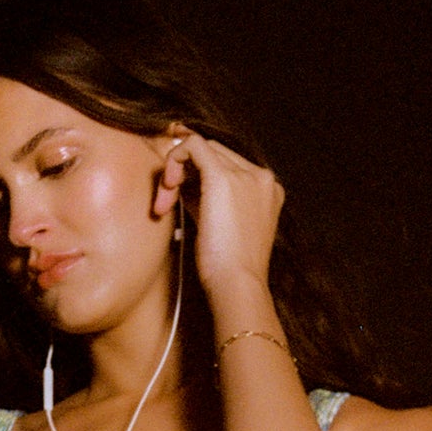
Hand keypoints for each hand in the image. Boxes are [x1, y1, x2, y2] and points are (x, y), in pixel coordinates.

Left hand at [157, 132, 284, 297]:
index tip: (179, 200)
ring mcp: (246, 174)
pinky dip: (174, 159)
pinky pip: (192, 145)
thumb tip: (182, 182)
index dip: (197, 178)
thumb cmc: (227, 269)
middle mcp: (261, 177)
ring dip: (175, 171)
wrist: (237, 286)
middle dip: (184, 174)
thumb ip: (206, 200)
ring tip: (164, 203)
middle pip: (214, 153)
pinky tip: (166, 186)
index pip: (227, 165)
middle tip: (166, 204)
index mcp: (267, 189)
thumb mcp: (218, 226)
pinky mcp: (224, 177)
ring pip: (202, 148)